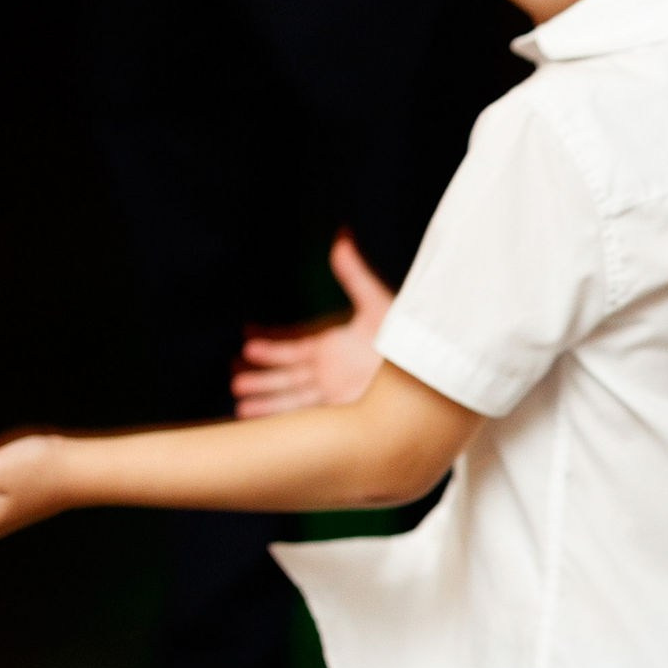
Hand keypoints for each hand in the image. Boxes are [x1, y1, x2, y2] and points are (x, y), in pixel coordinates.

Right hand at [233, 233, 395, 415]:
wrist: (431, 376)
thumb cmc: (407, 339)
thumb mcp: (377, 304)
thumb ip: (355, 275)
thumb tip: (341, 237)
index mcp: (334, 347)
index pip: (295, 346)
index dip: (271, 345)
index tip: (247, 341)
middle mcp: (330, 373)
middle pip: (287, 376)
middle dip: (263, 378)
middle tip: (236, 378)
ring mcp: (336, 396)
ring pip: (293, 399)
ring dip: (268, 402)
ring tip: (241, 405)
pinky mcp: (344, 415)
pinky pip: (308, 420)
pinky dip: (288, 422)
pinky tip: (272, 430)